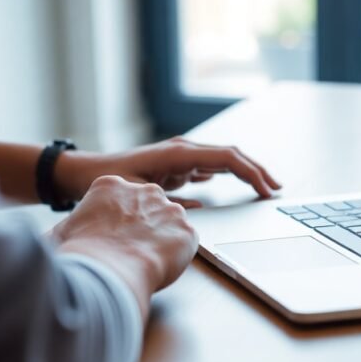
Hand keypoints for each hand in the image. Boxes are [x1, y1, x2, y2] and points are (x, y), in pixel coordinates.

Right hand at [53, 175, 197, 319]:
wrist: (107, 271)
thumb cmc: (81, 253)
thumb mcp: (59, 234)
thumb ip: (64, 231)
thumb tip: (43, 242)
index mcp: (110, 185)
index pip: (120, 199)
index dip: (117, 222)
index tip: (113, 236)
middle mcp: (144, 191)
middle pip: (149, 207)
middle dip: (143, 227)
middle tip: (132, 250)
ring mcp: (169, 209)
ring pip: (170, 224)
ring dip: (161, 241)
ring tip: (146, 262)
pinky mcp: (188, 230)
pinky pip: (186, 242)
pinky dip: (177, 256)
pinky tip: (161, 266)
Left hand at [56, 137, 281, 206]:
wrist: (83, 173)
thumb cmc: (106, 181)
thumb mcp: (138, 194)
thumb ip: (169, 201)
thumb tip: (200, 211)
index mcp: (178, 153)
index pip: (227, 157)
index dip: (251, 172)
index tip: (267, 189)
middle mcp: (183, 150)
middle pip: (231, 155)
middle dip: (257, 171)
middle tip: (277, 189)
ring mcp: (181, 157)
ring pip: (224, 160)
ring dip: (246, 172)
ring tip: (266, 188)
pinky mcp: (177, 166)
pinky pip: (211, 167)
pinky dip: (229, 174)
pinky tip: (239, 184)